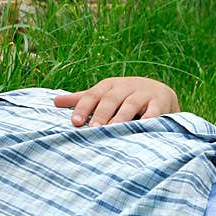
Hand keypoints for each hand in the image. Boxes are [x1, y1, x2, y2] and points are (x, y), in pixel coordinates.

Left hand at [53, 76, 179, 126]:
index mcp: (109, 85)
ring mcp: (144, 94)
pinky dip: (150, 119)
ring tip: (112, 130)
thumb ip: (82, 99)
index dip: (84, 107)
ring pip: (131, 104)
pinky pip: (155, 111)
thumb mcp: (104, 95)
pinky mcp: (160, 103)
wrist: (160, 93)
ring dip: (121, 117)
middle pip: (111, 99)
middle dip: (101, 114)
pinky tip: (143, 128)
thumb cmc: (124, 97)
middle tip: (92, 128)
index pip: (93, 95)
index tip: (75, 122)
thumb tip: (54, 101)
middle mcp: (126, 87)